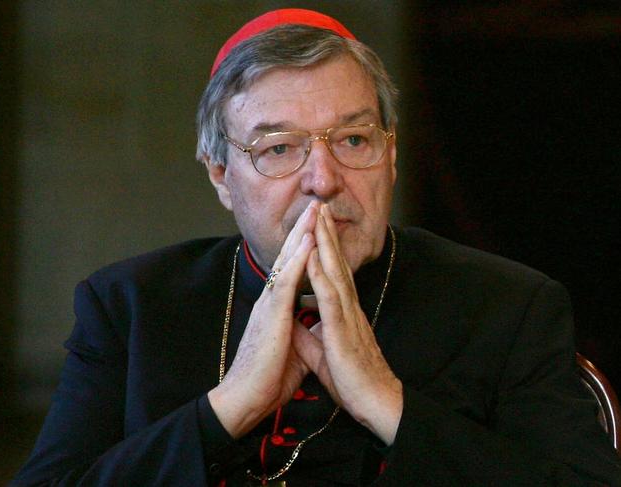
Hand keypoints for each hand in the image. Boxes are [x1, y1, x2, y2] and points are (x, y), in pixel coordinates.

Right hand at [208, 201, 319, 437]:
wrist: (246, 398)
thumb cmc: (268, 376)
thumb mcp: (294, 348)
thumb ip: (303, 331)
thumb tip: (314, 325)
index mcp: (277, 305)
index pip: (293, 267)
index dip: (305, 244)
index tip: (318, 224)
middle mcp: (272, 298)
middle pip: (290, 256)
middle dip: (304, 228)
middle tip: (316, 204)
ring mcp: (270, 303)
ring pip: (287, 260)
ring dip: (302, 233)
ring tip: (314, 210)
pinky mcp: (272, 314)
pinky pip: (287, 280)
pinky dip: (299, 258)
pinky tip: (309, 240)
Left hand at [293, 204, 402, 444]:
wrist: (377, 405)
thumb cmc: (353, 381)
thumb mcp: (323, 354)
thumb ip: (308, 336)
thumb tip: (295, 323)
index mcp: (342, 312)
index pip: (332, 272)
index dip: (323, 247)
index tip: (315, 223)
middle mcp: (347, 308)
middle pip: (335, 264)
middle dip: (326, 233)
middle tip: (318, 205)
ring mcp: (347, 318)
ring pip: (335, 273)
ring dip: (325, 244)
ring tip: (318, 218)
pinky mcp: (344, 332)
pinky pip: (330, 300)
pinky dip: (321, 277)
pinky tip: (313, 258)